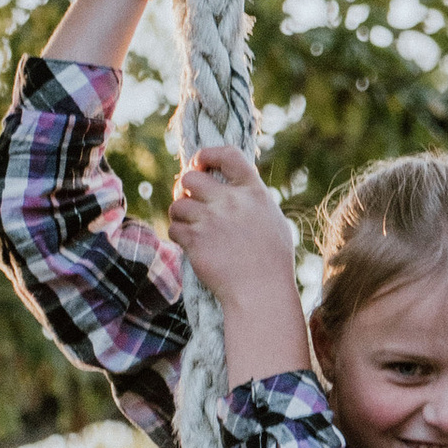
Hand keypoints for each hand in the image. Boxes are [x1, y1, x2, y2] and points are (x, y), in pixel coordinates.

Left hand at [169, 145, 296, 309]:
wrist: (261, 293)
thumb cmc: (273, 263)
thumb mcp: (273, 222)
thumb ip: (254, 202)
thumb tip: (236, 190)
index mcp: (254, 192)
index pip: (228, 155)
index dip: (207, 154)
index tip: (199, 162)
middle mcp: (231, 201)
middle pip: (191, 177)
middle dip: (185, 188)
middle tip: (189, 200)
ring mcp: (212, 220)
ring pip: (178, 203)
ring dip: (180, 214)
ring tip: (190, 226)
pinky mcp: (196, 240)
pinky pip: (174, 228)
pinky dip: (178, 235)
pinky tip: (190, 244)